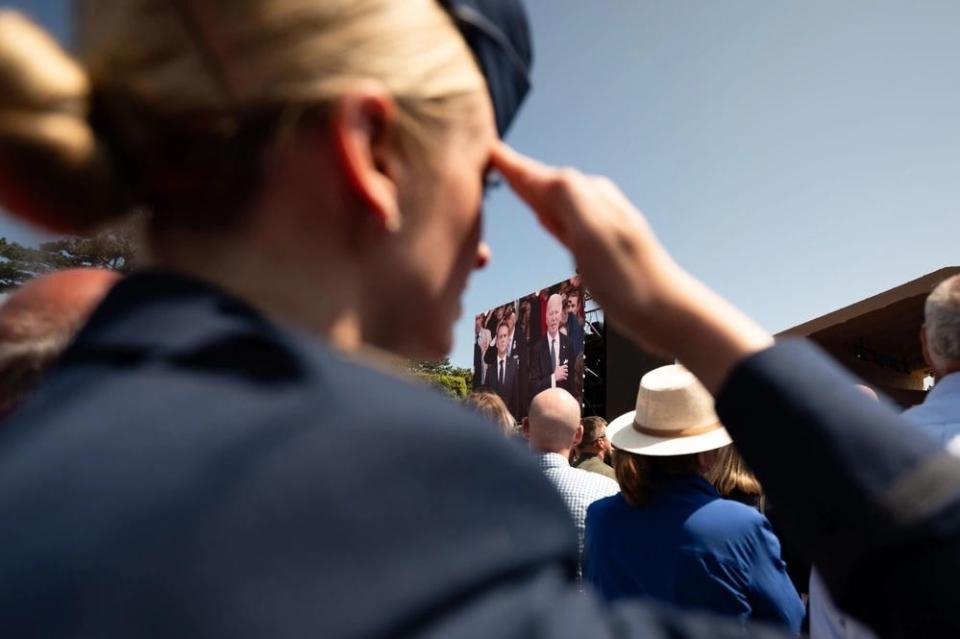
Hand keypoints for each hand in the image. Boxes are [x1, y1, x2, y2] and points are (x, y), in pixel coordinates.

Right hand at [491, 142, 772, 392]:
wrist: (668, 314)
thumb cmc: (629, 280)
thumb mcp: (592, 234)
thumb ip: (565, 198)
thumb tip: (534, 171)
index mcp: (586, 194)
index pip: (535, 172)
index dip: (507, 162)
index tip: (480, 146)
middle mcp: (593, 201)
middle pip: (542, 182)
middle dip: (513, 174)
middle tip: (479, 161)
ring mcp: (598, 224)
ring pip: (552, 200)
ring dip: (528, 193)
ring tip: (502, 180)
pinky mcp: (601, 247)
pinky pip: (563, 222)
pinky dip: (546, 215)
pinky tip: (540, 217)